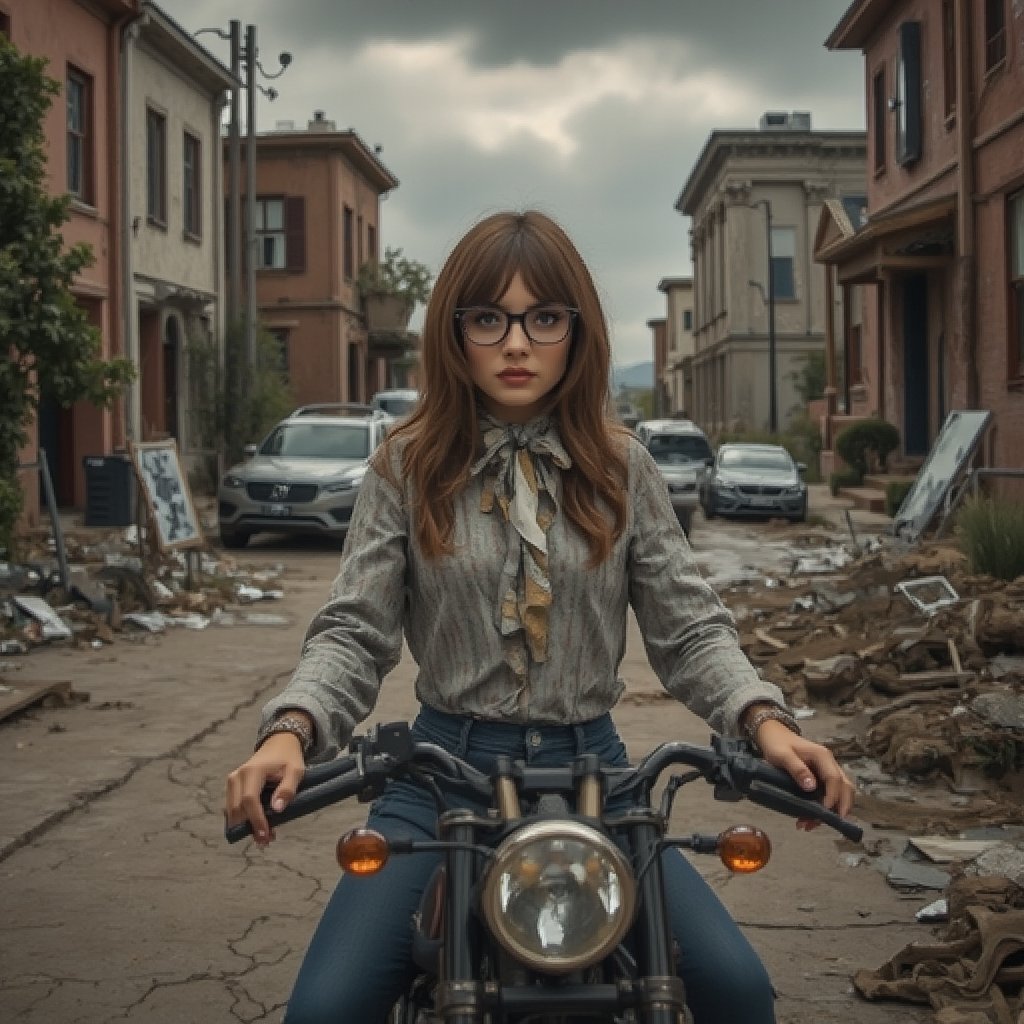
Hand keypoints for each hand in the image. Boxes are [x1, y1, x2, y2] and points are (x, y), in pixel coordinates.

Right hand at [225, 733, 305, 847]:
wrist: (278, 743)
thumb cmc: (288, 758)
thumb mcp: (296, 771)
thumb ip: (287, 789)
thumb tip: (277, 809)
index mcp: (252, 771)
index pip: (249, 800)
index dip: (256, 820)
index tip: (266, 835)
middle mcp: (237, 776)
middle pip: (236, 808)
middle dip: (249, 827)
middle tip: (266, 842)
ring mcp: (232, 781)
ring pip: (232, 810)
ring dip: (244, 826)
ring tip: (264, 837)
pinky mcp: (232, 786)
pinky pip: (232, 807)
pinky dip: (242, 820)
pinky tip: (257, 827)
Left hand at [754, 719, 854, 831]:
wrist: (773, 734)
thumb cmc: (777, 744)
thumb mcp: (782, 755)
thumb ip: (797, 769)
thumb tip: (811, 787)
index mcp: (822, 756)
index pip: (835, 779)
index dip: (832, 797)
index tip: (824, 811)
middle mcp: (830, 764)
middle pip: (845, 788)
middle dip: (840, 808)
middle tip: (827, 824)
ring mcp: (827, 771)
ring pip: (840, 793)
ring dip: (832, 811)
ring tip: (810, 825)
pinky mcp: (822, 778)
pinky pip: (830, 794)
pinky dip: (824, 809)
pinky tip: (808, 819)